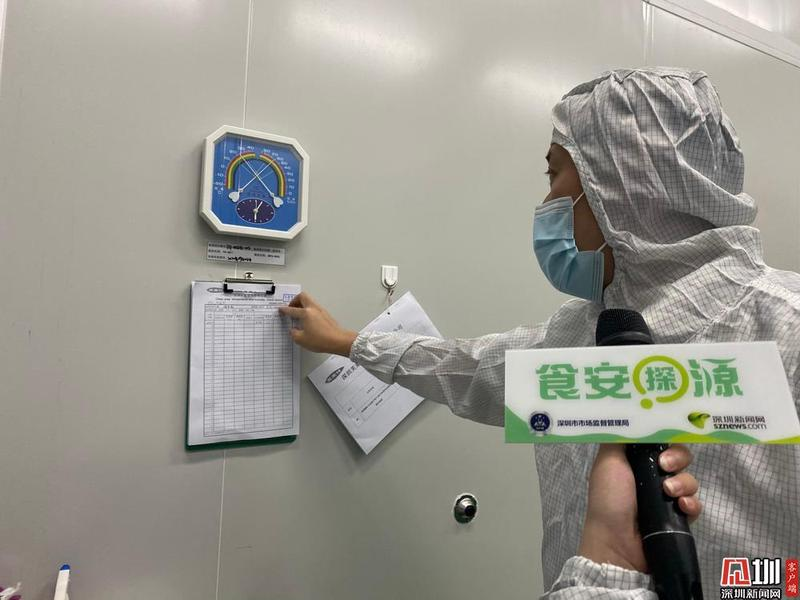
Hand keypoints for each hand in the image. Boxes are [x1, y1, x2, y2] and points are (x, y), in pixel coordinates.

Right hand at [278, 292, 357, 355]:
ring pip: (309, 301)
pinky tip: (307, 319)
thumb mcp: (301, 340)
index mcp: (305, 313)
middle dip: (294, 300)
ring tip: (298, 314)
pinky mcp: (326, 314)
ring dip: (302, 305)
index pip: (292, 310)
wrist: (338, 340)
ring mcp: (321, 310)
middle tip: (291, 308)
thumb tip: (293, 330)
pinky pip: (314, 307)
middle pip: (302, 296)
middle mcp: (313, 308)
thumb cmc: (321, 340)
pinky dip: (308, 310)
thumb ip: (294, 333)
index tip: (281, 310)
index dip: (284, 310)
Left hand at [577, 444, 701, 573]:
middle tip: (665, 466)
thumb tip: (630, 416)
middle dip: (678, 457)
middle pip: (678, 456)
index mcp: (634, 460)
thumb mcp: (608, 461)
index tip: (668, 433)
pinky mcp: (678, 517)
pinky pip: (695, 503)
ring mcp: (666, 497)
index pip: (659, 440)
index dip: (666, 435)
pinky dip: (692, 503)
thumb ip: (620, 438)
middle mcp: (652, 475)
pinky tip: (682, 507)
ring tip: (669, 492)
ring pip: (689, 479)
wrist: (616, 542)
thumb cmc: (609, 498)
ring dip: (683, 482)